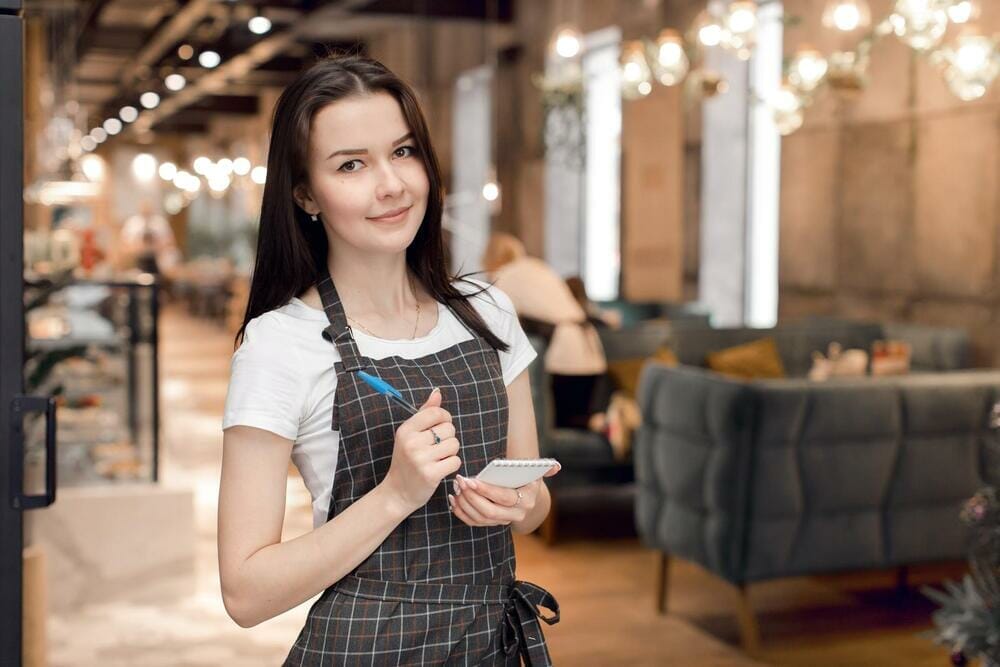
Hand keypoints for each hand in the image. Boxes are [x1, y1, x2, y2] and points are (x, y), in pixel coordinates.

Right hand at [380, 388, 461, 512]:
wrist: (397, 492)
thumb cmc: (406, 461)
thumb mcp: (410, 435)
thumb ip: (425, 413)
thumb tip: (437, 393)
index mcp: (406, 430)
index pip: (436, 412)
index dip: (444, 418)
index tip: (440, 427)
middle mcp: (412, 442)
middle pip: (449, 428)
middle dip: (448, 438)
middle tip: (436, 448)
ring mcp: (421, 459)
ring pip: (454, 444)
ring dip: (451, 452)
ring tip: (438, 458)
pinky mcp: (431, 474)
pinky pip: (455, 461)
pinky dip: (452, 465)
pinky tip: (440, 468)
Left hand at [447, 463, 560, 527]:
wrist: (525, 495)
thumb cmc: (526, 478)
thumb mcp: (535, 472)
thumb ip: (543, 468)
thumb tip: (556, 467)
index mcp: (526, 500)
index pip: (504, 497)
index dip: (486, 490)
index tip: (471, 480)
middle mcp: (516, 514)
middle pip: (489, 511)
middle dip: (472, 497)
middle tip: (459, 482)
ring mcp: (503, 521)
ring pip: (480, 518)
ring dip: (464, 503)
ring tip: (456, 487)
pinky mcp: (491, 524)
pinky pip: (474, 522)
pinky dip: (461, 512)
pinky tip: (453, 499)